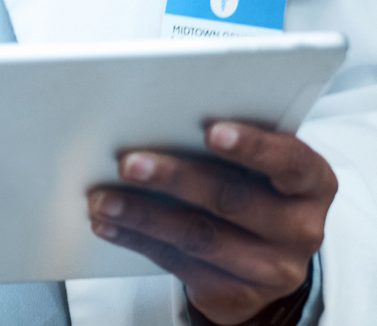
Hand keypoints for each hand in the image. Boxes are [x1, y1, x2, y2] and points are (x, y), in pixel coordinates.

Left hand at [87, 122, 335, 324]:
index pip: (290, 162)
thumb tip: (155, 122)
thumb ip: (226, 147)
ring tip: (104, 199)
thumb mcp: (258, 169)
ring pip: (199, 237)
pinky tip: (109, 224)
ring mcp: (271, 268)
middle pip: (233, 200)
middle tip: (129, 163)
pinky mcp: (235, 294)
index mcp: (312, 184)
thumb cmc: (254, 193)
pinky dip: (137, 240)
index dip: (253, 147)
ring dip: (143, 215)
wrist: (266, 261)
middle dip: (176, 179)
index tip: (211, 131)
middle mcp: (300, 228)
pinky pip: (179, 264)